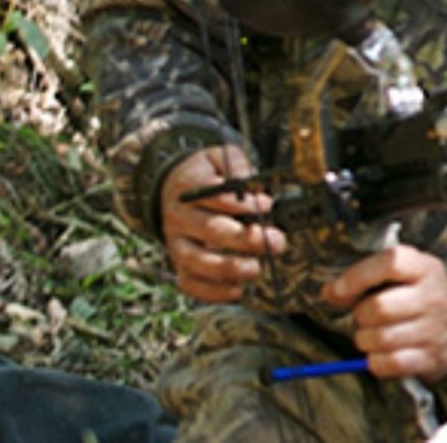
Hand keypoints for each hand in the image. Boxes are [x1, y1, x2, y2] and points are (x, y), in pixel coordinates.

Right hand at [157, 145, 285, 304]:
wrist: (172, 187)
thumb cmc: (206, 173)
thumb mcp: (220, 156)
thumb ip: (238, 165)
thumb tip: (253, 184)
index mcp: (188, 190)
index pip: (214, 197)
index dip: (242, 204)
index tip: (267, 205)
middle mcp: (179, 218)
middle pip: (210, 230)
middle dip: (245, 238)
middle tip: (275, 241)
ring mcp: (176, 243)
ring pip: (196, 261)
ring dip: (228, 268)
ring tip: (255, 269)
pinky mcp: (179, 263)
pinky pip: (189, 283)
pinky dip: (211, 291)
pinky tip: (236, 290)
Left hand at [323, 243, 446, 382]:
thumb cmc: (418, 296)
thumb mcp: (402, 276)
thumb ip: (366, 277)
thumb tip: (329, 292)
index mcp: (424, 268)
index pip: (390, 263)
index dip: (358, 276)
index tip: (339, 290)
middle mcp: (432, 297)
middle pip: (379, 308)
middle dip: (360, 316)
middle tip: (365, 317)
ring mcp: (434, 329)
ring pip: (380, 339)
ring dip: (365, 340)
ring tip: (372, 335)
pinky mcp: (430, 357)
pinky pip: (390, 364)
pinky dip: (376, 362)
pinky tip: (380, 354)